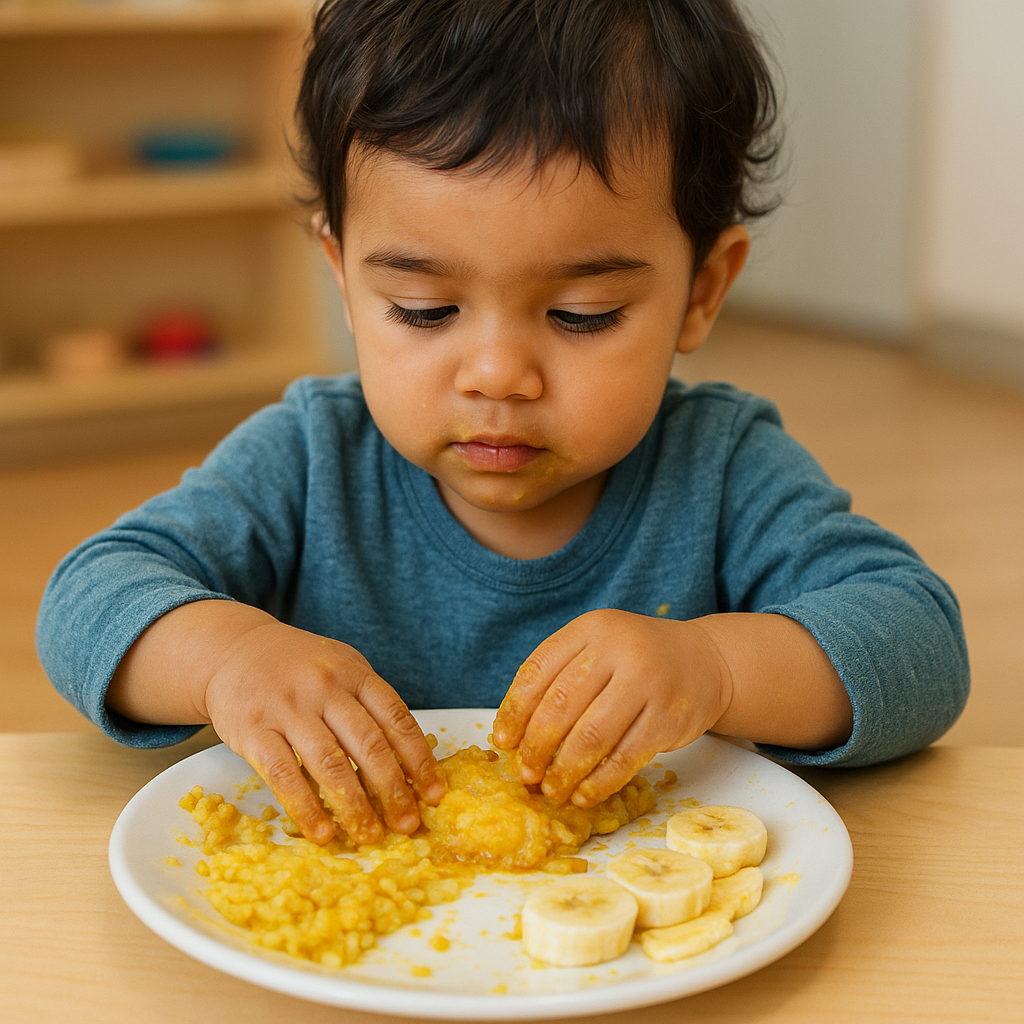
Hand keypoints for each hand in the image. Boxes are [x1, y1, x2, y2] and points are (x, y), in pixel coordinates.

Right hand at [202, 620, 444, 845]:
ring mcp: (289, 708)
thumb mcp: (341, 668)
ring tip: (370, 835)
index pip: (396, 719)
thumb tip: (408, 760)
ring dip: (354, 806)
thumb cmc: (298, 667)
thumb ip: (370, 705)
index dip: (419, 759)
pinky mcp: (255, 730)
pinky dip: (306, 808)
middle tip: (407, 824)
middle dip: (393, 790)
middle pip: (368, 745)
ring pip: (330, 764)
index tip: (433, 793)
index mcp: (354, 673)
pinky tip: (322, 832)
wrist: (234, 649)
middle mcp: (325, 688)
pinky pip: (284, 775)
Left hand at [491, 609, 730, 806]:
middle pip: (561, 705)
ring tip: (552, 790)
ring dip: (565, 770)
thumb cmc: (637, 660)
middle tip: (524, 774)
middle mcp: (618, 649)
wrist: (705, 660)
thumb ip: (560, 678)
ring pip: (592, 736)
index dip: (515, 710)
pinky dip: (599, 782)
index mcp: (591, 629)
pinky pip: (625, 757)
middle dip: (536, 747)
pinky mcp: (668, 717)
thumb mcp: (598, 648)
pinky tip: (584, 794)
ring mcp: (647, 682)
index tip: (503, 741)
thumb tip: (515, 735)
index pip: (538, 670)